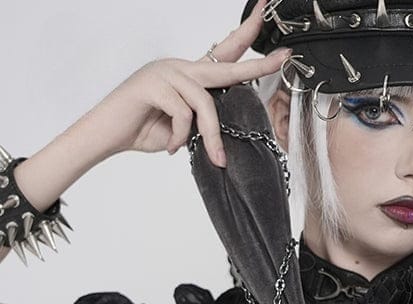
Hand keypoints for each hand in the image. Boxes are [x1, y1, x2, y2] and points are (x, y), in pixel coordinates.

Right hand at [89, 0, 287, 166]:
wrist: (105, 136)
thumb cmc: (143, 130)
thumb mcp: (184, 129)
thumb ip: (204, 122)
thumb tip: (227, 130)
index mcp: (190, 75)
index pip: (222, 53)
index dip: (245, 36)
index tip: (263, 15)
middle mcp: (180, 68)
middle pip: (225, 67)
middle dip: (257, 65)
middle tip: (284, 57)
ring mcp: (166, 72)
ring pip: (205, 102)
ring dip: (210, 136)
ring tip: (211, 157)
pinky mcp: (153, 83)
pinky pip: (183, 114)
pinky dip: (181, 136)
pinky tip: (170, 145)